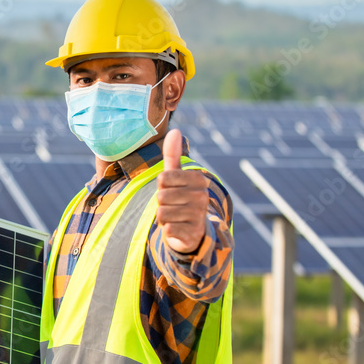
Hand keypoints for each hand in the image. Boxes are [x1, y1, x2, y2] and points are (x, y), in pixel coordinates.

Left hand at [156, 129, 208, 253]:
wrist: (192, 230)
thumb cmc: (179, 198)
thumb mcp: (175, 177)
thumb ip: (172, 155)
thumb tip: (174, 130)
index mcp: (198, 180)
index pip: (163, 179)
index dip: (162, 187)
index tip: (171, 190)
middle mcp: (202, 196)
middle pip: (162, 196)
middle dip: (161, 203)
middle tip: (173, 206)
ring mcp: (199, 215)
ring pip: (162, 212)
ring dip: (163, 217)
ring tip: (175, 217)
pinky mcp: (193, 233)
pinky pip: (167, 228)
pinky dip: (167, 230)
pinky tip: (177, 229)